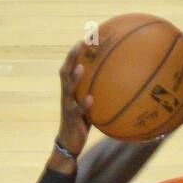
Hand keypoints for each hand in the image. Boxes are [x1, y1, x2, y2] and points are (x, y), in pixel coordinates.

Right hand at [57, 42, 92, 158]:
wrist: (70, 143)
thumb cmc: (82, 123)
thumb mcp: (89, 106)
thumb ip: (97, 94)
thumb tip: (117, 84)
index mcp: (70, 90)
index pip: (70, 67)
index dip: (75, 53)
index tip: (83, 38)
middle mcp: (66, 95)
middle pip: (65, 72)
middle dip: (71, 58)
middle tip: (79, 44)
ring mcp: (67, 107)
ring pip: (68, 89)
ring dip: (74, 78)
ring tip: (81, 68)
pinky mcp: (71, 119)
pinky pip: (78, 111)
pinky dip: (84, 104)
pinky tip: (91, 99)